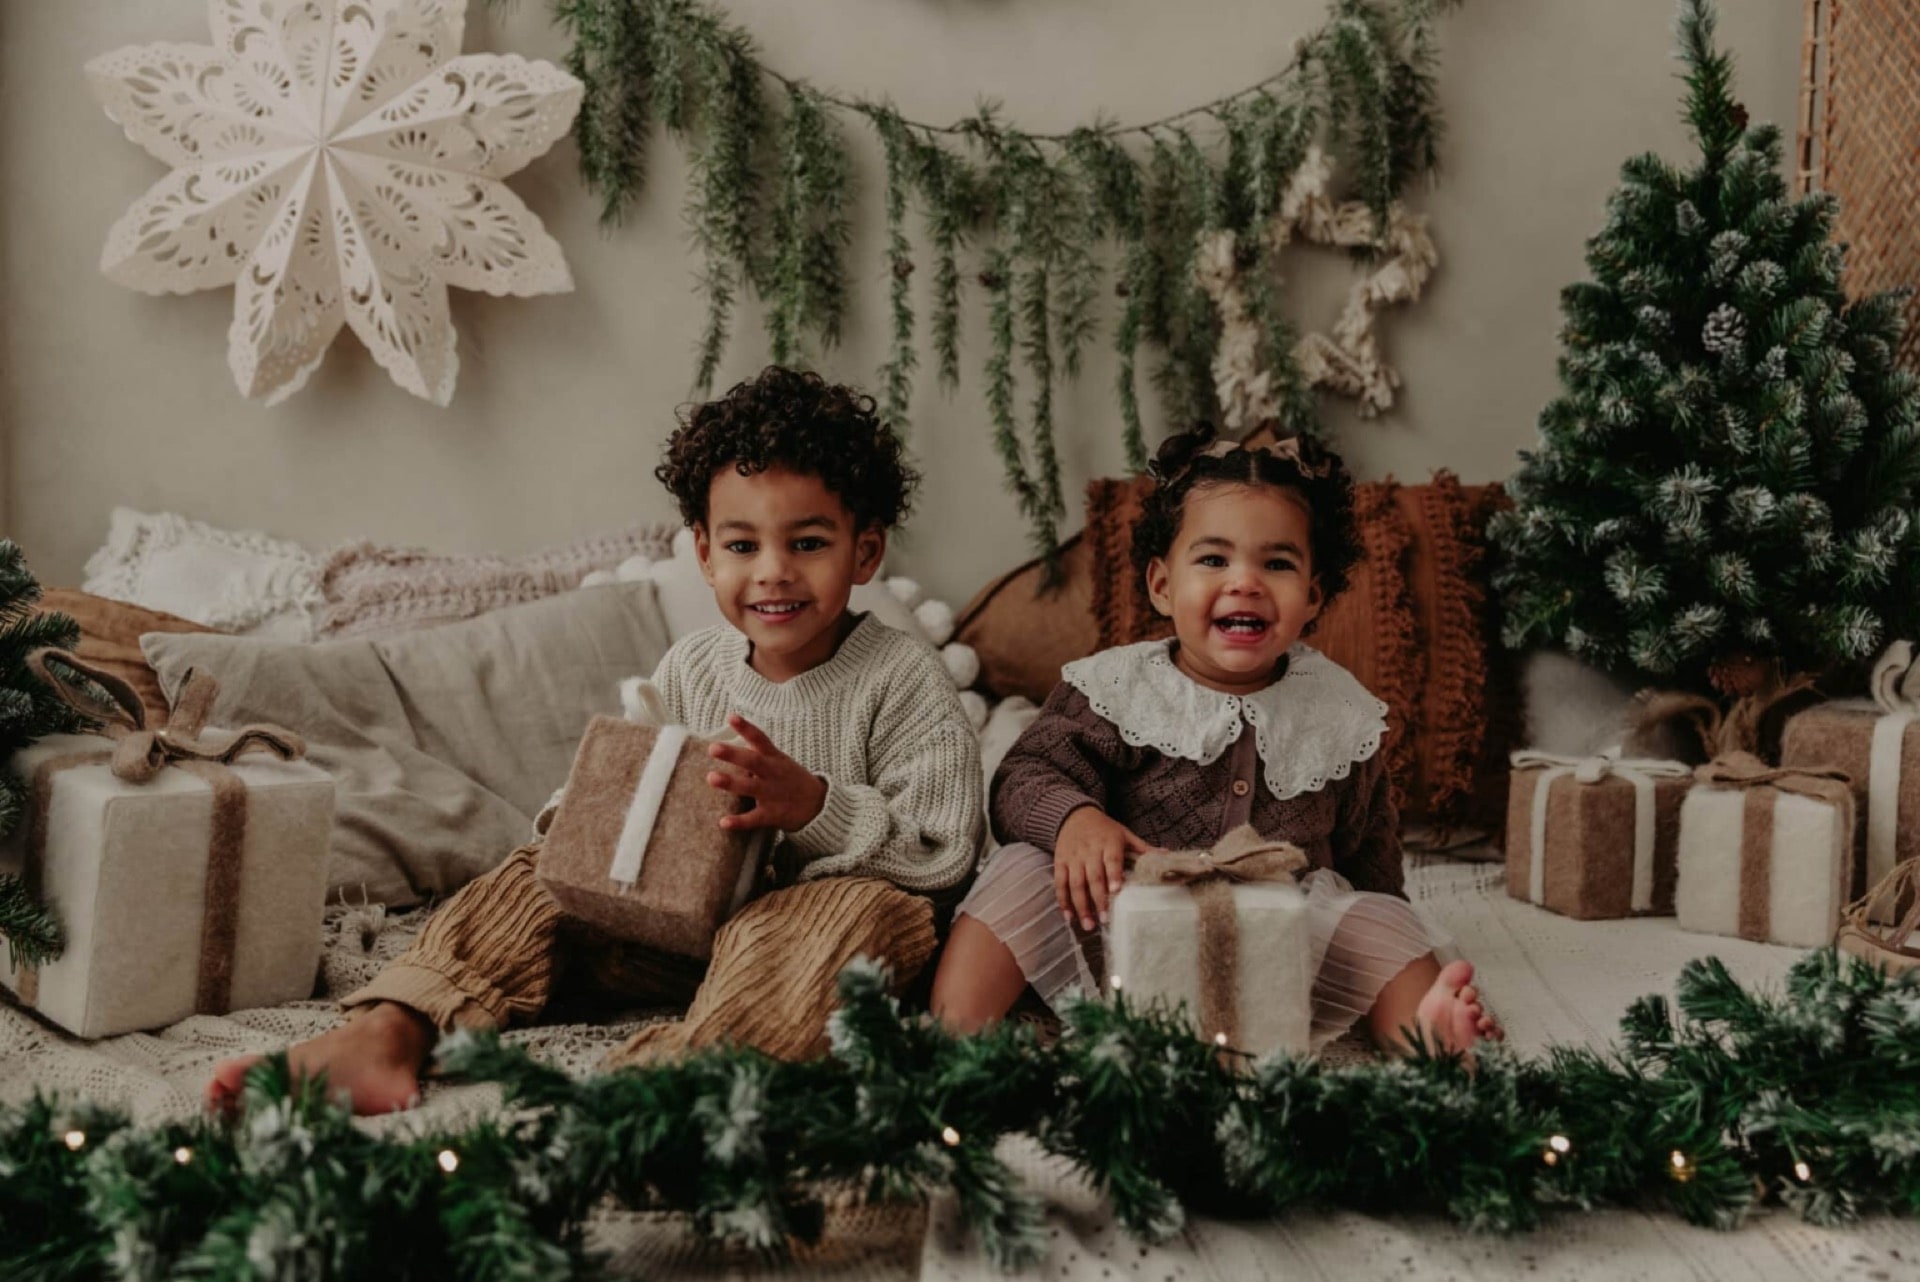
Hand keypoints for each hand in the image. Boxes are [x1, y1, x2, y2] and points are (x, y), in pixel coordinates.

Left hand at [704, 714, 828, 833]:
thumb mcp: (779, 760)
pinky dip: (739, 821)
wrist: (818, 805)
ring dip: (730, 782)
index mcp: (774, 758)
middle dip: (733, 754)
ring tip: (711, 777)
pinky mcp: (772, 814)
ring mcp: (772, 794)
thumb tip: (732, 737)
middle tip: (713, 748)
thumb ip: (758, 751)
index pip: (760, 739)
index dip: (746, 728)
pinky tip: (723, 823)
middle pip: (752, 761)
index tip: (731, 716)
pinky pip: (754, 818)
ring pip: (749, 787)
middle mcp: (772, 773)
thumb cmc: (790, 779)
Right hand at [1054, 807, 1151, 931]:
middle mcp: (1089, 850)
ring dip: (1081, 905)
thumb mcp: (1124, 834)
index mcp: (1108, 842)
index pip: (1111, 860)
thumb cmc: (1104, 828)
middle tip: (1105, 919)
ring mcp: (1073, 857)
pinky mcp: (1060, 862)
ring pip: (1075, 883)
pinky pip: (1060, 883)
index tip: (1116, 890)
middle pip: (1093, 876)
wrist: (1074, 814)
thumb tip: (1166, 855)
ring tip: (1088, 924)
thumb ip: (1142, 847)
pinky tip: (1068, 916)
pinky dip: (1063, 900)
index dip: (1113, 875)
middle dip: (1098, 899)